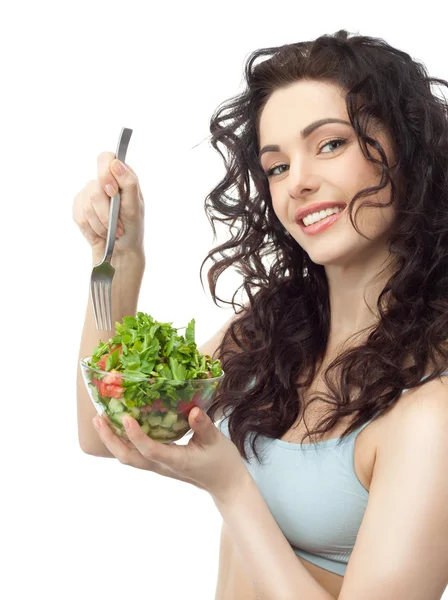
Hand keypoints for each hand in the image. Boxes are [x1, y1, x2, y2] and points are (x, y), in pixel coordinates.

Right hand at [72, 152, 144, 260]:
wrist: (121, 250)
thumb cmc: (132, 227)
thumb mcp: (135, 207)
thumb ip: (128, 183)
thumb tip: (116, 163)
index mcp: (120, 176)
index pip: (106, 158)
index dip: (105, 173)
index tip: (112, 192)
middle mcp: (102, 182)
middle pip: (95, 188)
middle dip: (107, 212)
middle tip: (118, 225)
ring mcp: (88, 194)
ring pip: (87, 205)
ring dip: (102, 224)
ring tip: (111, 231)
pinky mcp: (78, 208)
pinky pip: (80, 216)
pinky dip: (93, 229)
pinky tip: (101, 232)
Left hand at [92, 407, 248, 503]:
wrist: (224, 485)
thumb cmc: (222, 462)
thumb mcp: (216, 441)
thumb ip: (204, 426)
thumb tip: (193, 410)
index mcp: (176, 461)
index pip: (150, 450)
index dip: (136, 435)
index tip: (125, 418)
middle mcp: (162, 465)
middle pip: (128, 457)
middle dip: (110, 439)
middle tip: (98, 418)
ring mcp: (158, 465)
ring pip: (128, 457)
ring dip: (112, 440)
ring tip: (101, 420)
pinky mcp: (159, 462)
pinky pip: (135, 454)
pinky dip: (123, 441)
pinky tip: (120, 426)